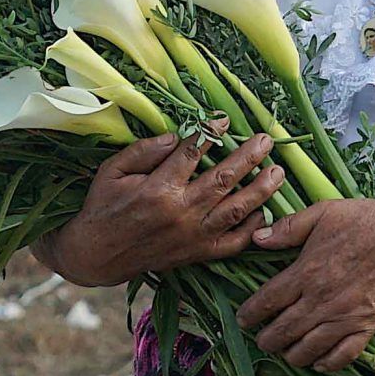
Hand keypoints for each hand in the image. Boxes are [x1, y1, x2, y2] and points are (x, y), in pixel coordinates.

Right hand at [39, 122, 289, 287]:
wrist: (97, 255)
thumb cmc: (103, 207)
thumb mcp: (111, 171)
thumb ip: (143, 151)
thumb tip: (174, 135)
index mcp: (158, 188)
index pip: (193, 152)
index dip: (211, 133)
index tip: (224, 120)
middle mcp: (180, 212)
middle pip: (224, 179)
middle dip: (249, 157)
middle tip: (266, 141)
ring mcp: (192, 236)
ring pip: (236, 210)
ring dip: (260, 190)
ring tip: (277, 173)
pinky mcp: (196, 254)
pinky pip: (232, 243)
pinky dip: (251, 230)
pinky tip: (263, 213)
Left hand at [233, 197, 374, 369]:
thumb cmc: (365, 220)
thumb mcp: (322, 214)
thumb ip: (288, 229)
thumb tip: (257, 238)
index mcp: (306, 273)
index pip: (267, 301)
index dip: (250, 314)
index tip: (242, 320)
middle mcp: (320, 300)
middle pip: (283, 331)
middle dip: (267, 340)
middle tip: (262, 341)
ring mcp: (344, 317)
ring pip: (308, 349)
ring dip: (291, 355)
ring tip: (286, 353)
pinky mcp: (368, 326)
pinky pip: (343, 356)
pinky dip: (327, 364)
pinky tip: (318, 363)